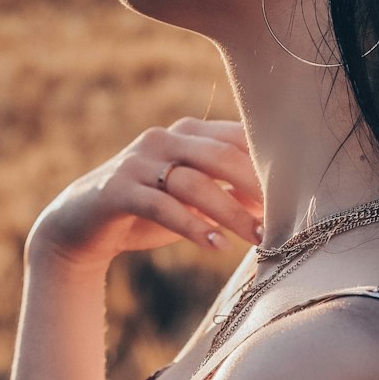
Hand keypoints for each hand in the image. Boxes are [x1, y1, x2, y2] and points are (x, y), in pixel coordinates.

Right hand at [25, 116, 263, 274]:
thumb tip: (280, 205)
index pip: (236, 137)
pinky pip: (162, 206)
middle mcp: (163, 139)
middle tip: (282, 218)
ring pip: (193, 182)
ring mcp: (138, 161)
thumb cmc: (149, 213)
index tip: (298, 192)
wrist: (80, 226)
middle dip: (254, 188)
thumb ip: (229, 195)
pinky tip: (215, 246)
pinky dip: (192, 226)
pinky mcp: (117, 189)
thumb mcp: (193, 201)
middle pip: (220, 156)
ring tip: (256, 238)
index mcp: (186, 133)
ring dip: (229, 213)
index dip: (267, 164)